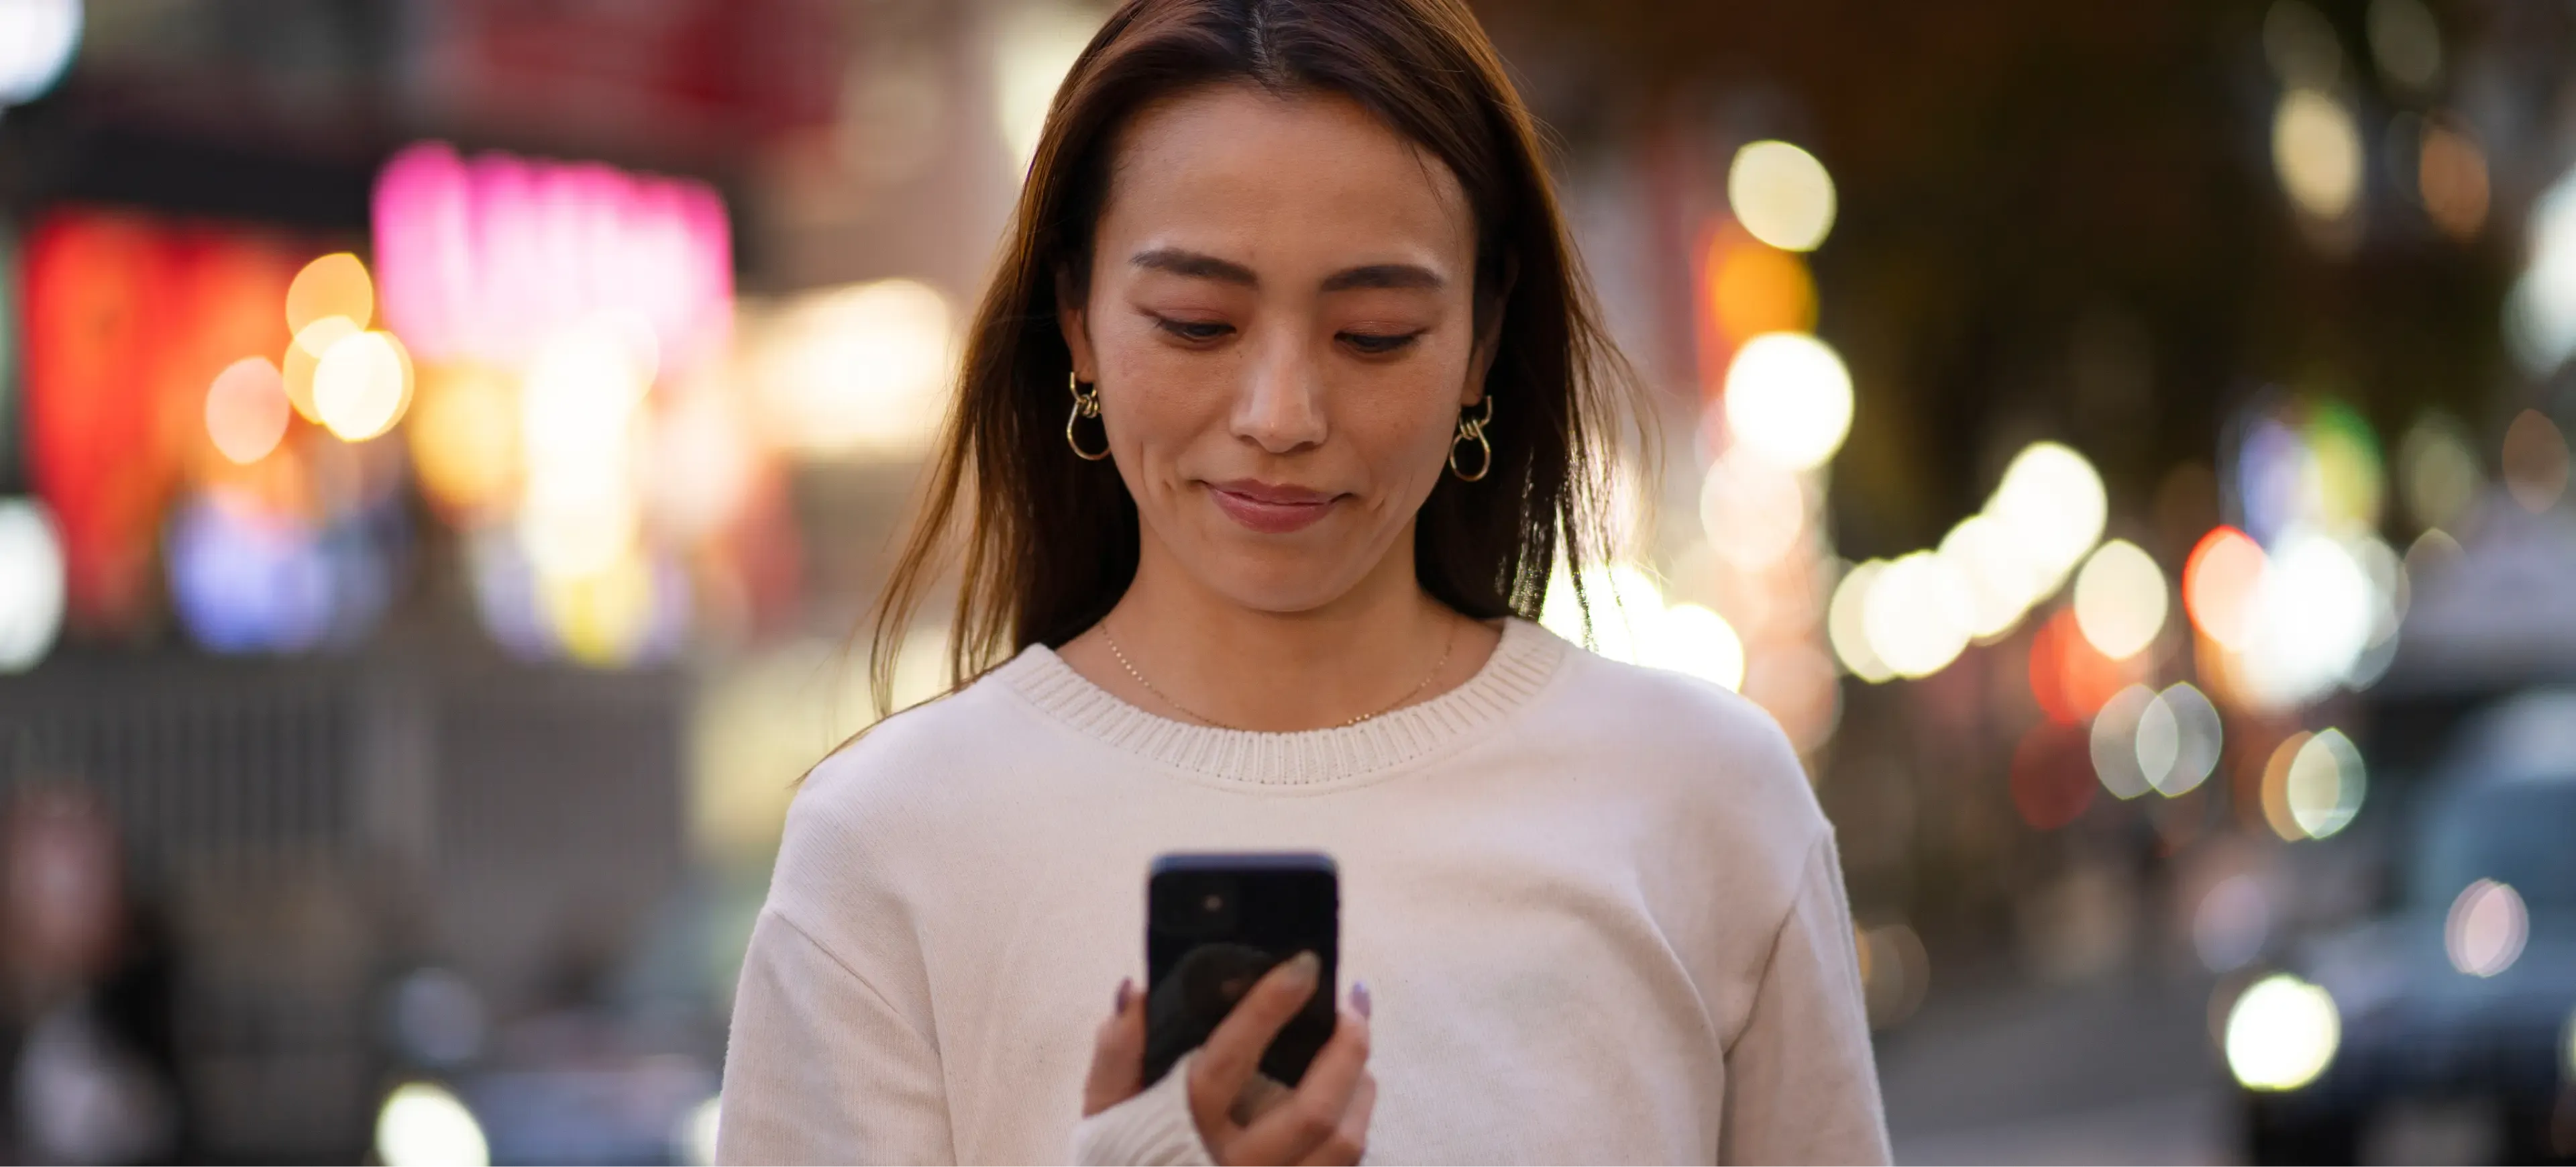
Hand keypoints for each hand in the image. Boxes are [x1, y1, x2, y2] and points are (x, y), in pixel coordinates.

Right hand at [1083, 952, 1375, 1165]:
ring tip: (1356, 1039)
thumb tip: (1136, 990)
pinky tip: (1353, 1087)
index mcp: (1183, 1129)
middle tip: (1351, 1000)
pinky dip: (1356, 1119)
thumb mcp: (1105, 1110)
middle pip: (1311, 1110)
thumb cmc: (1126, 1157)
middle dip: (1345, 1047)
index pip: (1230, 1060)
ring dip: (1360, 1084)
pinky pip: (1344, 1166)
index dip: (1269, 1008)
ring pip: (1341, 1143)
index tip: (1302, 965)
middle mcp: (1235, 1164)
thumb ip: (1116, 1052)